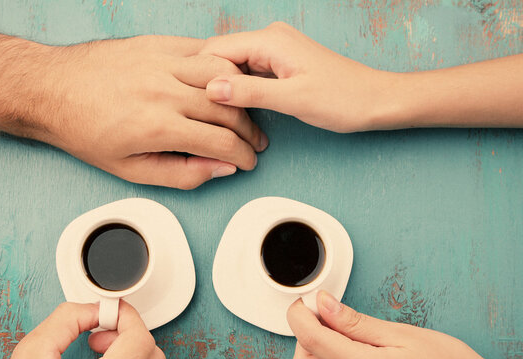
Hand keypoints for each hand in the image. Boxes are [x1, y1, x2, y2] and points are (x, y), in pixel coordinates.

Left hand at [45, 35, 266, 188]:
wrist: (51, 89)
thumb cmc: (85, 131)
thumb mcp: (131, 171)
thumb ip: (181, 174)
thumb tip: (220, 169)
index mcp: (157, 127)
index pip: (221, 142)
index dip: (242, 156)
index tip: (248, 161)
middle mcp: (163, 90)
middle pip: (228, 110)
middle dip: (249, 131)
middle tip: (253, 142)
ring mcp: (161, 62)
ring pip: (222, 76)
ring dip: (241, 97)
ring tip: (244, 113)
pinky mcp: (156, 43)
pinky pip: (202, 50)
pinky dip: (221, 67)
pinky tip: (225, 83)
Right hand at [202, 22, 395, 132]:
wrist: (374, 100)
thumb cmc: (342, 98)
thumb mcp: (293, 99)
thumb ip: (250, 93)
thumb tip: (211, 89)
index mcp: (270, 40)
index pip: (215, 49)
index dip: (198, 75)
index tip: (188, 101)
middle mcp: (269, 40)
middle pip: (220, 57)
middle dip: (207, 82)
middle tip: (198, 113)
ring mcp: (274, 52)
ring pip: (232, 67)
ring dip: (222, 89)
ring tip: (214, 114)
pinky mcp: (280, 65)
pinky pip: (247, 75)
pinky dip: (238, 91)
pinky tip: (234, 110)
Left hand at [287, 291, 522, 358]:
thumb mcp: (403, 334)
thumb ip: (356, 322)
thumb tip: (324, 305)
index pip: (311, 340)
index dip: (299, 316)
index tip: (303, 301)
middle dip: (302, 335)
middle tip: (319, 312)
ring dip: (314, 348)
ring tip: (340, 326)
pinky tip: (349, 344)